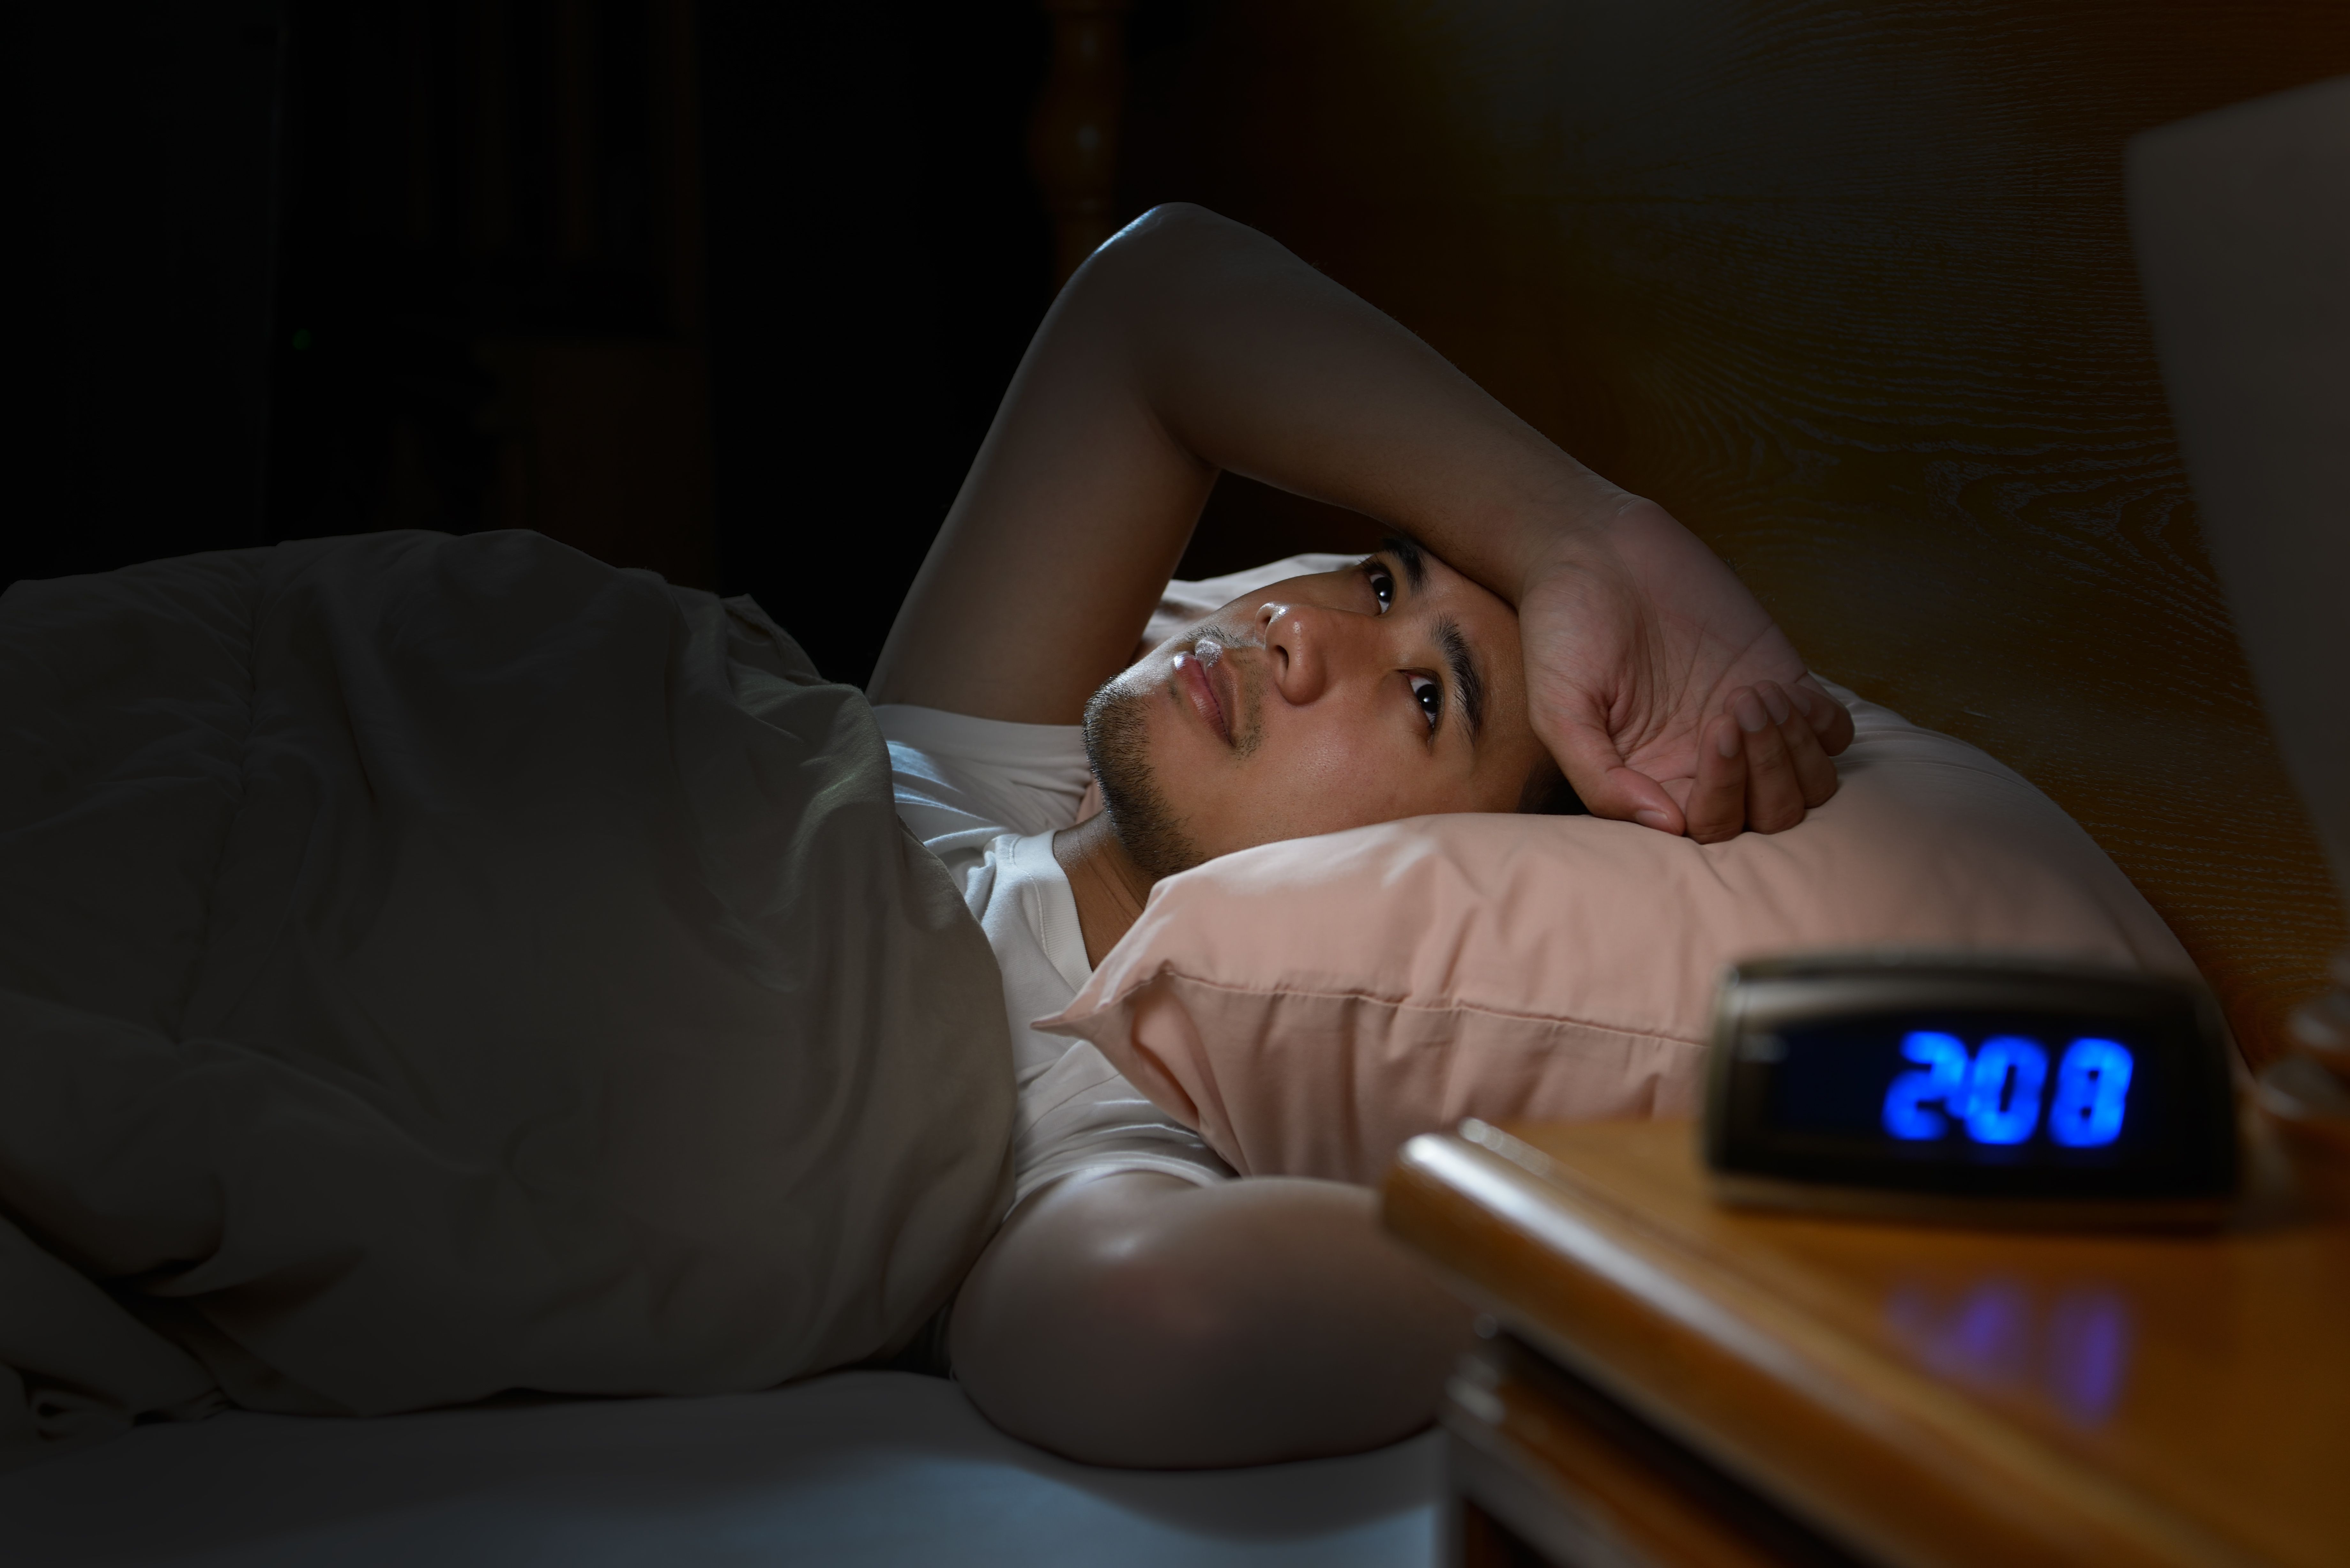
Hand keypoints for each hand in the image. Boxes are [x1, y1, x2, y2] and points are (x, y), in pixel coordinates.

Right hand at [1517, 499, 1852, 840]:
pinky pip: (1833, 731)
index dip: (1722, 797)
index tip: (1713, 733)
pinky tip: (1786, 690)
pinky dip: (1823, 724)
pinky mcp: (1779, 680)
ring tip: (1757, 696)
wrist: (1594, 551)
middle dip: (1765, 776)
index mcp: (1655, 779)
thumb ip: (1600, 777)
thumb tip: (1666, 826)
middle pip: (1768, 816)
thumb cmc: (1564, 630)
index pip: (1710, 828)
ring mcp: (1749, 725)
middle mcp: (1707, 762)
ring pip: (1809, 784)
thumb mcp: (1558, 710)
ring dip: (1795, 753)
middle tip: (1734, 711)